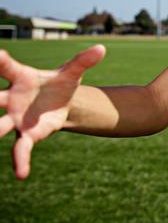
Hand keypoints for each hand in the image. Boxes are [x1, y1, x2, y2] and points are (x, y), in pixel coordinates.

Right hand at [0, 45, 104, 178]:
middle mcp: (12, 98)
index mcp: (21, 78)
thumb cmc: (60, 84)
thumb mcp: (72, 72)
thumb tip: (102, 48)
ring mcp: (15, 118)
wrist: (62, 103)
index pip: (7, 67)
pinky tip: (22, 174)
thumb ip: (83, 61)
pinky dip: (20, 161)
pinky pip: (20, 149)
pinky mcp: (25, 135)